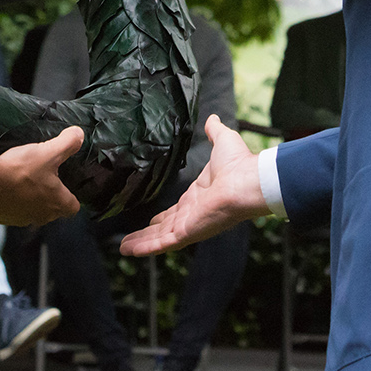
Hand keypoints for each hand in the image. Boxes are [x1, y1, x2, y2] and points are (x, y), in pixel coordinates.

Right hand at [0, 126, 84, 227]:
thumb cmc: (21, 172)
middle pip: (53, 210)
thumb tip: (79, 135)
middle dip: (50, 196)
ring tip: (23, 179)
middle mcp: (42, 216)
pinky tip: (6, 185)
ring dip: (30, 198)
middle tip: (43, 178)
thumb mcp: (48, 152)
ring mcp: (22, 219)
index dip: (71, 197)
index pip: (73, 207)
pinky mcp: (4, 218)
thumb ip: (67, 143)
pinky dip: (12, 200)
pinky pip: (12, 211)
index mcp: (57, 202)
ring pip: (32, 211)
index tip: (67, 186)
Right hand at [120, 118, 268, 255]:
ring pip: (160, 237)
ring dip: (141, 243)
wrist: (247, 181)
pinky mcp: (187, 232)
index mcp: (199, 196)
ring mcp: (190, 225)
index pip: (176, 211)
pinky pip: (162, 242)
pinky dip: (146, 247)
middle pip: (164, 227)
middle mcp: (193, 214)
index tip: (150, 220)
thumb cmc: (238, 164)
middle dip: (147, 234)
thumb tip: (212, 119)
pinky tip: (129, 250)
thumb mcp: (222, 142)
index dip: (163, 216)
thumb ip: (214, 132)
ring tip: (123, 248)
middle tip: (129, 241)